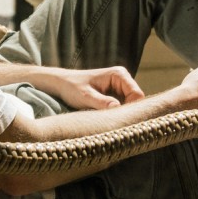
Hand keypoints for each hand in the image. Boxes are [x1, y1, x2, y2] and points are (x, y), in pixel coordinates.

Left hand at [29, 66, 145, 111]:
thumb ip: (101, 102)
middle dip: (126, 113)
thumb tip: (118, 108)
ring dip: (121, 115)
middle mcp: (123, 80)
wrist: (61, 84)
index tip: (118, 120)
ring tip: (107, 121)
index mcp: (119, 75)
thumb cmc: (71, 87)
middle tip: (113, 123)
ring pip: (130, 107)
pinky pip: (123, 108)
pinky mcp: (115, 96)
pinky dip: (116, 115)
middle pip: (136, 102)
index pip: (137, 95)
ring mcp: (120, 88)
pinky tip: (106, 120)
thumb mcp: (85, 96)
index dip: (131, 109)